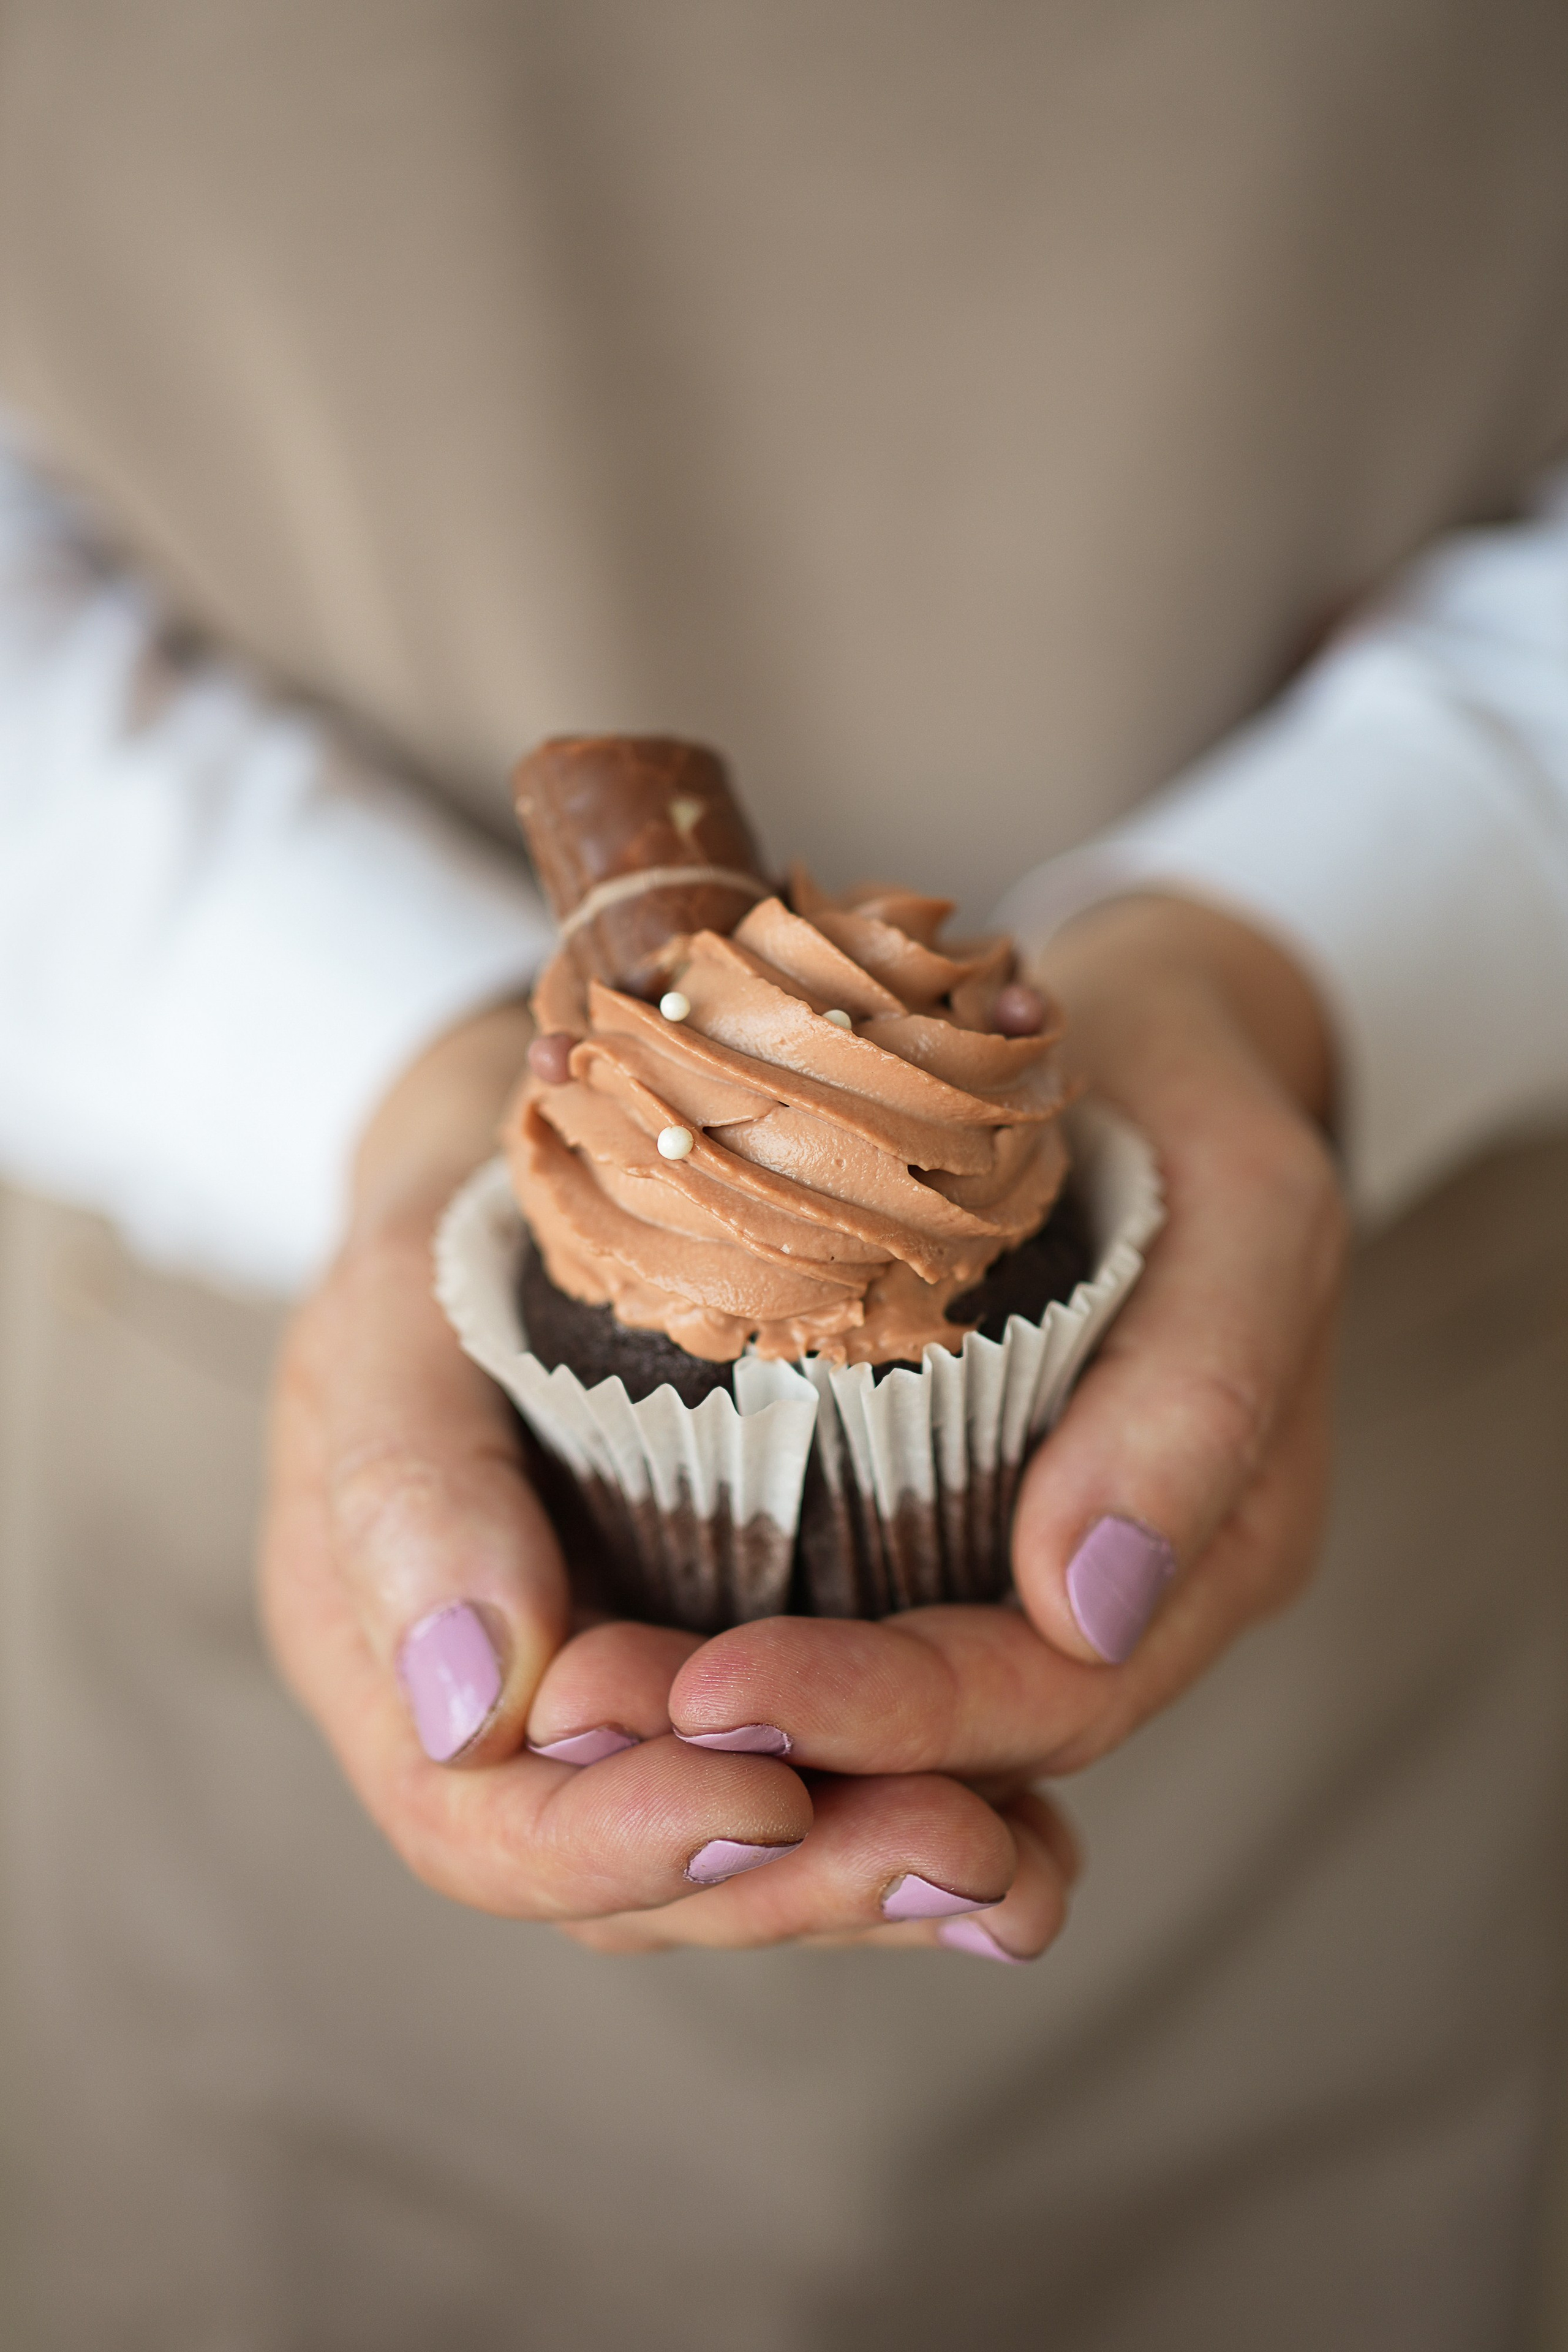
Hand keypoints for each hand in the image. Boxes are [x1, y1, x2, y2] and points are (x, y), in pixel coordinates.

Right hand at [260, 1001, 1076, 1959]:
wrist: (563, 1163)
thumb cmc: (462, 1224)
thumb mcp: (399, 1310)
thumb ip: (410, 1491)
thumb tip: (474, 1711)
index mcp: (385, 1658)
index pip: (483, 1828)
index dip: (620, 1846)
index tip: (769, 1797)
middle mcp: (510, 1722)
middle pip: (640, 1882)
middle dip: (799, 1880)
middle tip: (962, 1849)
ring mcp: (634, 1711)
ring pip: (748, 1859)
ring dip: (884, 1876)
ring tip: (1020, 1870)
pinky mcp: (746, 1671)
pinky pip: (826, 1788)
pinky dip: (921, 1810)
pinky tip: (1031, 1837)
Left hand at [546, 895, 1347, 1786]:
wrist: (1127, 1028)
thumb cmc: (1185, 1083)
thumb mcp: (1238, 1192)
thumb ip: (1202, 1389)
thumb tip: (1086, 1607)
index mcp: (1229, 1543)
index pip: (1055, 1694)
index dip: (891, 1721)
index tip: (710, 1697)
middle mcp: (1131, 1591)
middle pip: (957, 1746)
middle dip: (779, 1752)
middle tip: (589, 1716)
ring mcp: (1035, 1563)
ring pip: (895, 1722)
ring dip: (736, 1735)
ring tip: (573, 1705)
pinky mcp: (938, 1516)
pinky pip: (848, 1625)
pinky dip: (740, 1652)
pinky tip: (618, 1652)